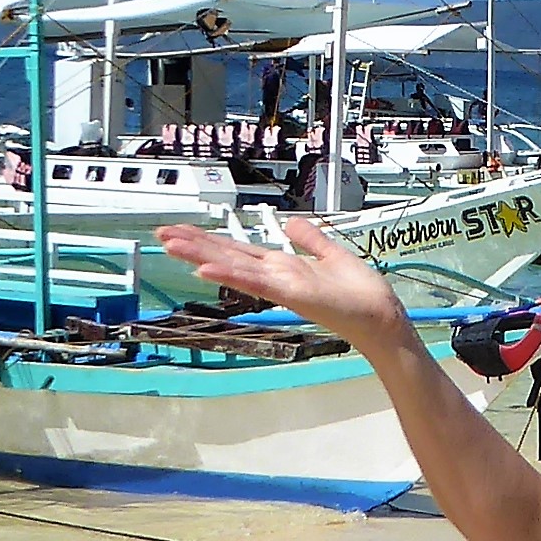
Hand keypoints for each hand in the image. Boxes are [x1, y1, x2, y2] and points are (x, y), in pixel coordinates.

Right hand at [156, 218, 414, 356]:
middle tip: (161, 232)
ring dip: (201, 256)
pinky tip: (207, 269)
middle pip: (227, 255)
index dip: (210, 239)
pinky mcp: (291, 293)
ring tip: (171, 245)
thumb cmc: (360, 293)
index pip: (238, 249)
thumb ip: (312, 240)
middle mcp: (275, 276)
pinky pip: (256, 282)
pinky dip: (231, 274)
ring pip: (233, 266)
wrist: (380, 316)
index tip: (182, 230)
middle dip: (194, 244)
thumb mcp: (333, 256)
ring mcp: (280, 286)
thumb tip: (293, 224)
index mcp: (282, 267)